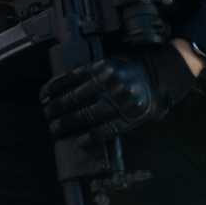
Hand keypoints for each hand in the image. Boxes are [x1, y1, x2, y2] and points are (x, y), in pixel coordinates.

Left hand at [40, 44, 196, 140]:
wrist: (163, 76)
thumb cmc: (133, 69)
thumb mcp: (110, 63)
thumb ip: (91, 74)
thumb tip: (65, 89)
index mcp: (102, 68)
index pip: (70, 79)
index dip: (53, 89)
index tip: (42, 97)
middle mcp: (109, 84)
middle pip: (74, 99)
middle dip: (57, 109)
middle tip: (46, 115)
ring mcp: (120, 102)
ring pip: (87, 116)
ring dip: (68, 124)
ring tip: (55, 129)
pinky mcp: (130, 118)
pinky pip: (107, 130)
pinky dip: (91, 137)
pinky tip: (80, 142)